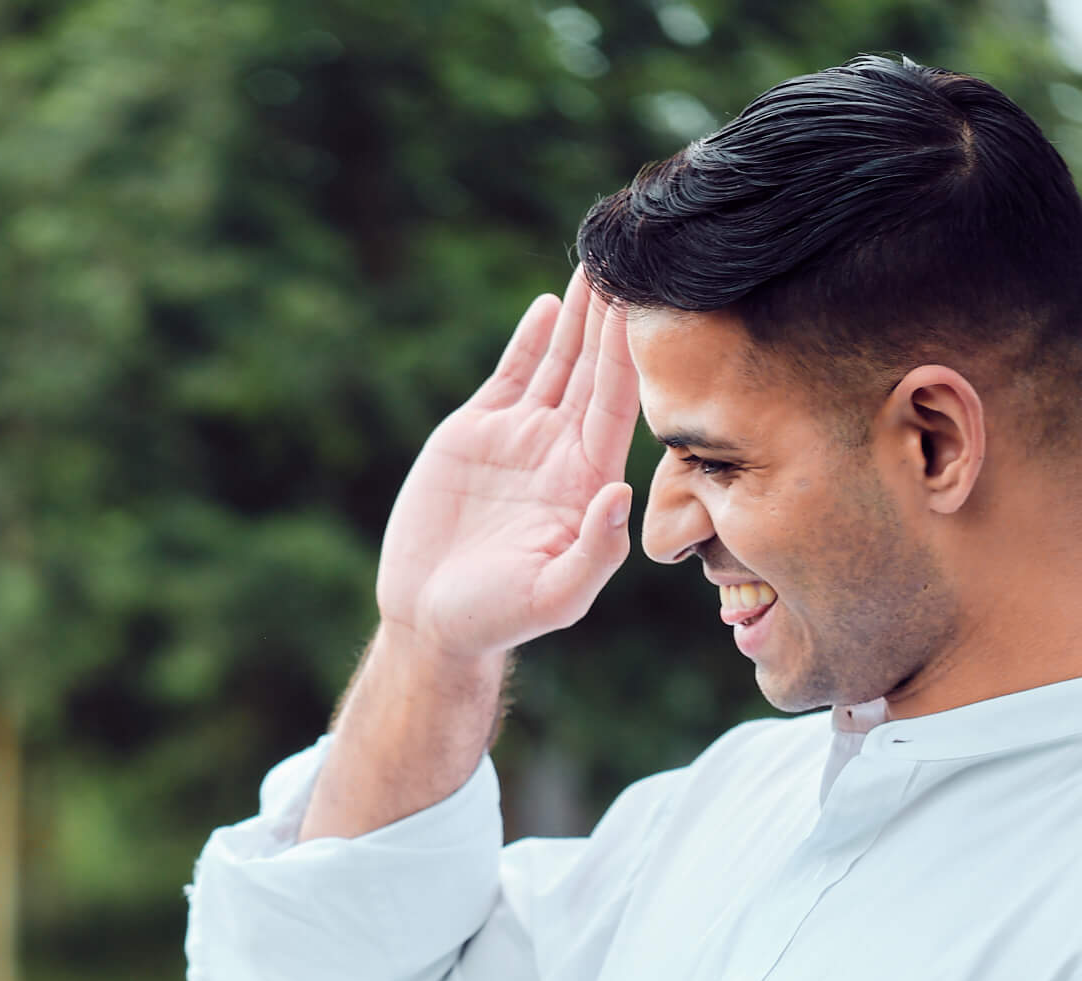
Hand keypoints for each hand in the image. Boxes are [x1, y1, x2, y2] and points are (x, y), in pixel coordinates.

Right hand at [374, 269, 638, 657]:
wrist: (431, 621)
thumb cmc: (496, 619)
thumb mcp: (554, 597)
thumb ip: (595, 551)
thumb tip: (620, 493)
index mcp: (589, 484)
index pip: (620, 405)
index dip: (633, 353)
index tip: (651, 302)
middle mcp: (563, 453)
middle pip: (597, 372)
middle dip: (614, 318)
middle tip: (636, 258)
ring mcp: (523, 440)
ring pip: (560, 364)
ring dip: (580, 316)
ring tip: (600, 262)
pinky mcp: (478, 434)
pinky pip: (513, 376)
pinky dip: (532, 340)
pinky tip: (551, 303)